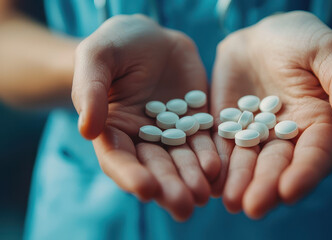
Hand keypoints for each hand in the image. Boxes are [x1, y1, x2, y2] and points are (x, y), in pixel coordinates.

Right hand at [71, 15, 219, 220]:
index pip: (118, 159)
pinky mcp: (196, 122)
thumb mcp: (96, 58)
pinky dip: (210, 155)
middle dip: (169, 187)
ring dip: (191, 178)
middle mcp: (143, 138)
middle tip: (183, 206)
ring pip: (182, 159)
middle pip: (155, 167)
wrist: (152, 38)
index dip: (130, 175)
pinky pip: (204, 141)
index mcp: (113, 130)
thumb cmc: (116, 45)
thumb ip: (90, 90)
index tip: (146, 189)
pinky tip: (217, 168)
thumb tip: (87, 129)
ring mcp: (172, 132)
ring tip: (203, 194)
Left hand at [210, 11, 331, 217]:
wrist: (264, 36)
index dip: (304, 174)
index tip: (289, 191)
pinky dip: (216, 163)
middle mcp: (286, 136)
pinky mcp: (228, 126)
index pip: (314, 154)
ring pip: (248, 161)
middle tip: (253, 207)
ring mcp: (255, 133)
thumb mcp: (327, 51)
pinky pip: (222, 146)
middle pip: (277, 165)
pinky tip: (208, 180)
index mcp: (316, 123)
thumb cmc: (302, 40)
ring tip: (228, 202)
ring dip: (239, 182)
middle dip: (266, 186)